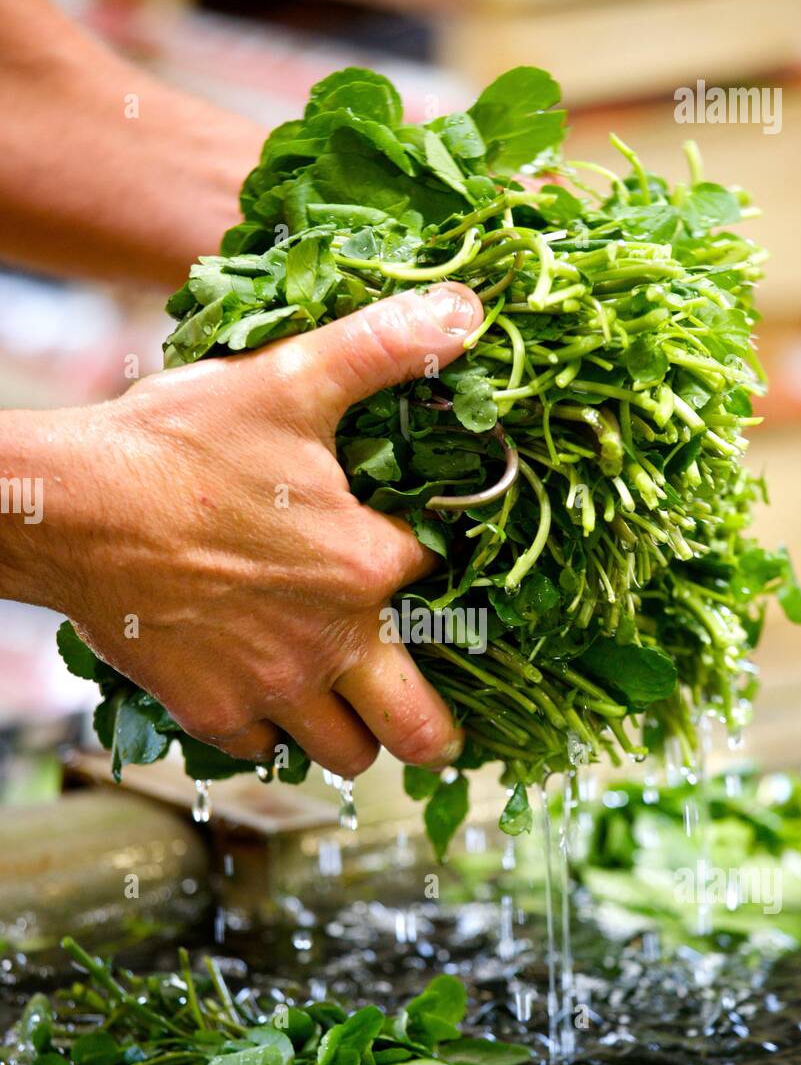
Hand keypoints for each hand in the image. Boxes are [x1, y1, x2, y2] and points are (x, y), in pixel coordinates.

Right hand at [10, 284, 482, 776]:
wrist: (69, 507)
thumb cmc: (178, 445)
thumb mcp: (289, 379)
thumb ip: (384, 347)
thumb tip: (466, 310)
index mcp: (366, 566)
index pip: (441, 587)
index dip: (436, 573)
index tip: (415, 565)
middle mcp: (331, 644)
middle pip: (418, 732)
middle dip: (432, 731)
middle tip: (426, 719)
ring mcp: (270, 688)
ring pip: (345, 754)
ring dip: (350, 730)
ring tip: (337, 692)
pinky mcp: (211, 712)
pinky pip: (262, 747)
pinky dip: (268, 726)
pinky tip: (256, 681)